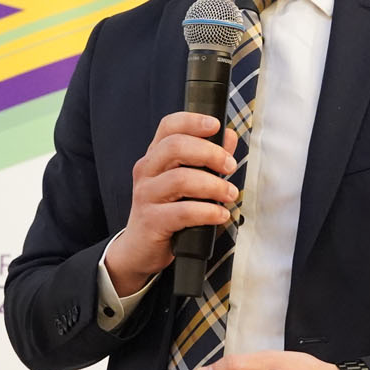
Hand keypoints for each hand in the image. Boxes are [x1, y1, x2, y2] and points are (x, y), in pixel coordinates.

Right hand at [104, 112, 238, 295]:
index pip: (169, 126)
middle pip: (175, 147)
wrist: (139, 249)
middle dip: (210, 153)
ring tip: (230, 195)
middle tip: (230, 166)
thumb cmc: (167, 212)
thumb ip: (207, 159)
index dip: (192, 121)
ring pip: (181, 179)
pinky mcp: (152, 221)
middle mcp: (146, 171)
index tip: (216, 126)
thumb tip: (229, 137)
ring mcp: (146, 195)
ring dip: (213, 185)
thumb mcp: (186, 182)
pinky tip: (220, 215)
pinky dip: (208, 212)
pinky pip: (183, 212)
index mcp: (155, 156)